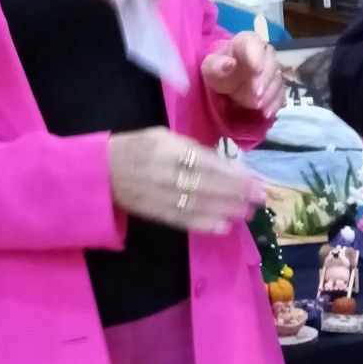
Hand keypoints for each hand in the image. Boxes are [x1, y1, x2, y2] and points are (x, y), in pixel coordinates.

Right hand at [108, 129, 266, 234]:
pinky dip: (205, 224)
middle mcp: (167, 173)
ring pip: (200, 205)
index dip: (235, 174)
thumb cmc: (137, 148)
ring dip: (227, 210)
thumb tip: (223, 164)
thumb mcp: (163, 136)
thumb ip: (192, 148)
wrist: (101, 172)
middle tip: (260, 198)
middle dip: (238, 193)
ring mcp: (161, 196)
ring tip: (248, 212)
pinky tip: (224, 227)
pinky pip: (183, 220)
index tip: (256, 180)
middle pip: (209, 185)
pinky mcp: (156, 213)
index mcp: (169, 149)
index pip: (209, 164)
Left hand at [200, 31, 285, 119]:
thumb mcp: (210, 68)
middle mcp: (263, 53)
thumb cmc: (218, 71)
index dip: (256, 56)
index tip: (256, 70)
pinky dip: (275, 104)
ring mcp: (272, 70)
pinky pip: (280, 94)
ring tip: (258, 106)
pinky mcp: (275, 86)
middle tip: (256, 95)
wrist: (226, 81)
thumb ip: (216, 65)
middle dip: (264, 80)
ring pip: (277, 79)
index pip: (254, 43)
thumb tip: (229, 63)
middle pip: (270, 63)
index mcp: (246, 42)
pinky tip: (266, 113)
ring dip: (270, 94)